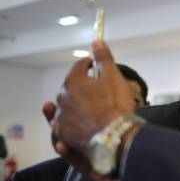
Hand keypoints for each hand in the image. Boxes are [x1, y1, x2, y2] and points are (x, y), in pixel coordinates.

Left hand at [42, 40, 133, 180]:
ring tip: (88, 110)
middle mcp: (62, 99)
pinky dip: (71, 124)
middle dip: (80, 87)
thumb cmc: (116, 106)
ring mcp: (61, 119)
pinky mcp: (64, 136)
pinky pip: (65, 127)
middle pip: (69, 88)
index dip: (87, 65)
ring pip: (65, 108)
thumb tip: (96, 41)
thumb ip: (103, 58)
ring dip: (74, 106)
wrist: (114, 138)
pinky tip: (81, 126)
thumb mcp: (114, 77)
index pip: (78, 67)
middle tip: (96, 90)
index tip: (93, 66)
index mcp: (73, 82)